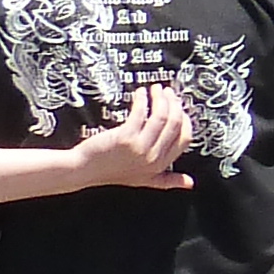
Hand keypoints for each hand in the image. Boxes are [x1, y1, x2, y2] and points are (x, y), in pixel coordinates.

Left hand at [74, 89, 194, 191]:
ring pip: (161, 116)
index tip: (179, 108)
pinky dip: (142, 99)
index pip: (184, 139)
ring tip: (156, 89)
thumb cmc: (110, 172)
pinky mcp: (125, 137)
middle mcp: (153, 158)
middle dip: (174, 104)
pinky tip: (140, 93)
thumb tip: (190, 183)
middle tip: (169, 93)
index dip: (185, 121)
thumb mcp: (144, 180)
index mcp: (160, 166)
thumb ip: (168, 180)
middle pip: (175, 124)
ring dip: (161, 98)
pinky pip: (141, 112)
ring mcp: (140, 148)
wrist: (84, 170)